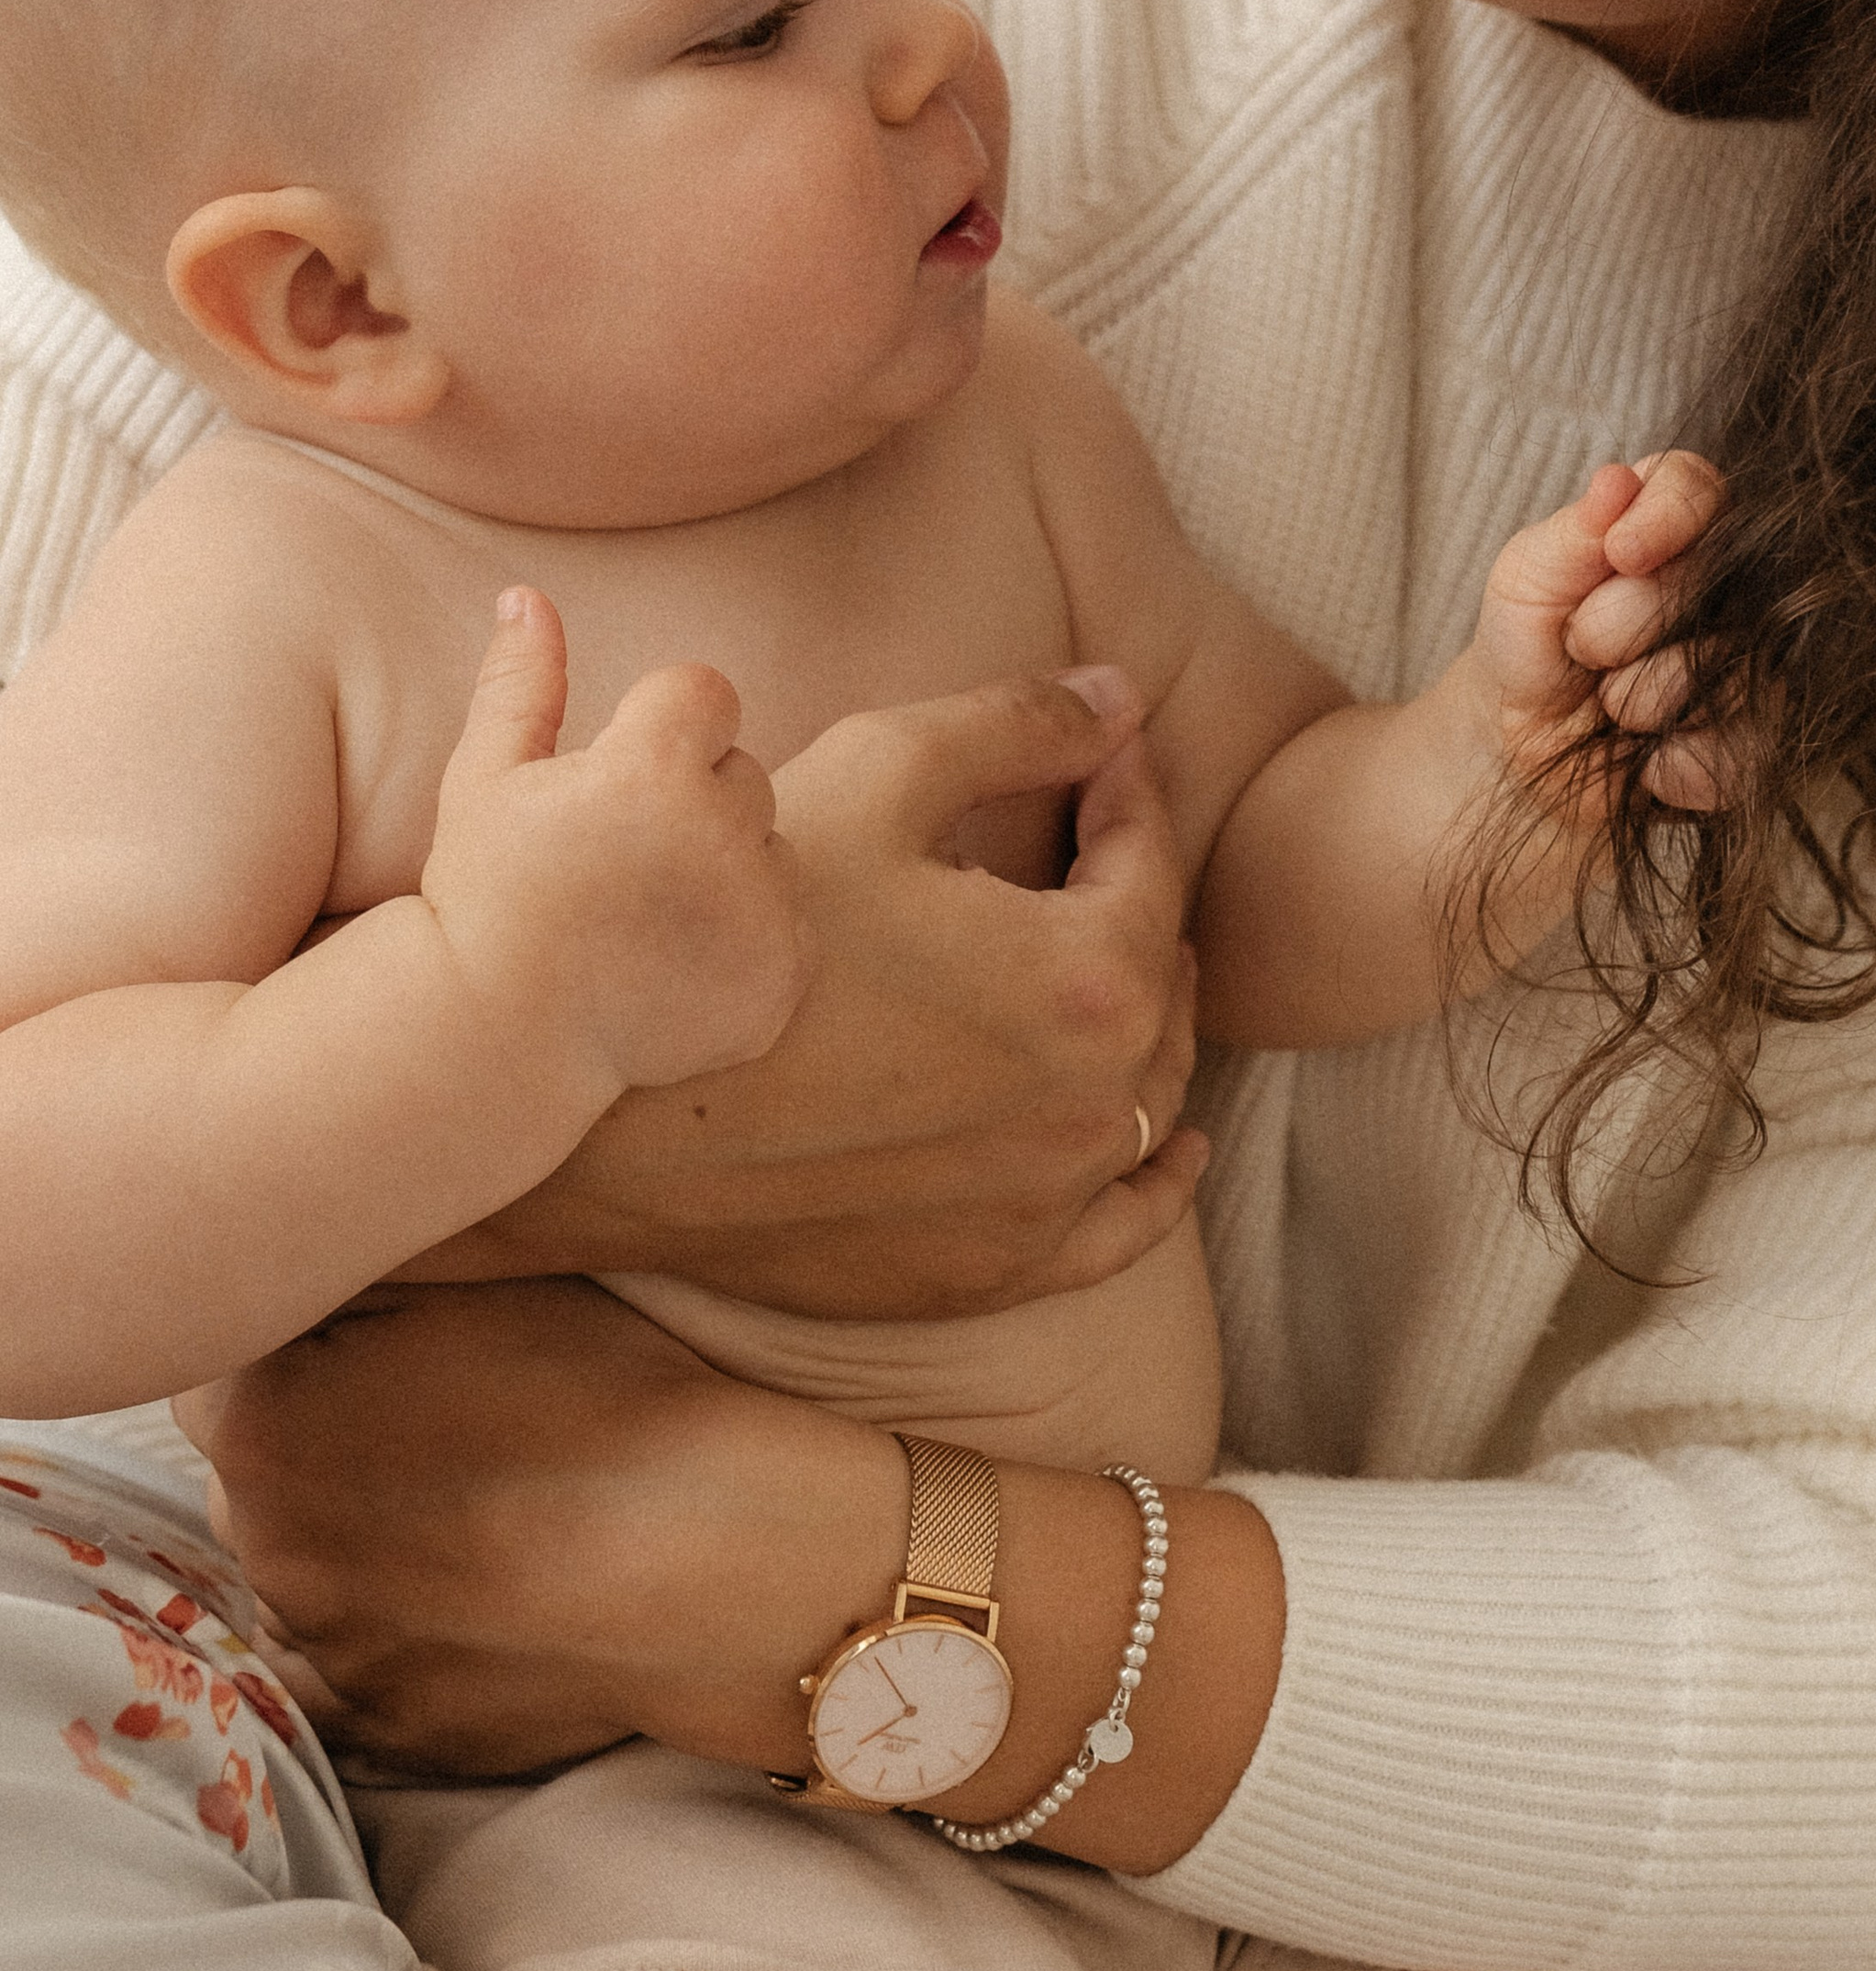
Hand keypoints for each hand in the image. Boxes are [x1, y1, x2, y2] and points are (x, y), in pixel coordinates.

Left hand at [180, 1280, 905, 1777]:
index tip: (374, 1335)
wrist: (718, 1553)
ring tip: (481, 1509)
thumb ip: (358, 1279)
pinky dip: (388, 1637)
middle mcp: (265, 1541)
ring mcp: (325, 1646)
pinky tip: (469, 1596)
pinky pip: (350, 1674)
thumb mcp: (476, 1278)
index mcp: (263, 1418)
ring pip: (305, 1574)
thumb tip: (313, 1267)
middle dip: (316, 1444)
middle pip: (256, 1472)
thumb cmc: (610, 1389)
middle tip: (437, 1421)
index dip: (300, 1340)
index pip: (220, 1361)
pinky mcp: (391, 1726)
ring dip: (355, 1541)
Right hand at [397, 673, 1203, 1314]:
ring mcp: (1045, 1204)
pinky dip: (1152, 1181)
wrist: (609, 1105)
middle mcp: (1091, 1106)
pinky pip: (1117, 1229)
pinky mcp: (990, 1272)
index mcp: (1088, 981)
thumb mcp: (876, 772)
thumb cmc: (740, 920)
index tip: (1098, 750)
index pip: (1148, 862)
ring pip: (1146, 1096)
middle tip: (1096, 842)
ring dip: (1144, 1018)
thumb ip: (1017, 724)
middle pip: (1159, 982)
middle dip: (1137, 897)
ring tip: (1115, 955)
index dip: (1125, 788)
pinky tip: (1173, 1150)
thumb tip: (1121, 698)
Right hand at [420, 587, 807, 1102]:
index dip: (661, 728)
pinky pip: (793, 922)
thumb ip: (519, 684)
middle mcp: (720, 836)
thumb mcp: (485, 781)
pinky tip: (678, 966)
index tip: (617, 780)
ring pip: (774, 847)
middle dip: (696, 801)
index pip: (706, 693)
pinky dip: (751, 939)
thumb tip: (526, 596)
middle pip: (744, 773)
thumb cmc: (482, 898)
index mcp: (651, 770)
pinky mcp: (782, 976)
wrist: (496, 1038)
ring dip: (730, 867)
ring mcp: (758, 912)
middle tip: (623, 860)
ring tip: (648, 915)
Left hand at [1476, 451, 1728, 812]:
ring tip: (1608, 699)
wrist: (1523, 742)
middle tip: (1582, 647)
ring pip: (1719, 673)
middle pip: (1707, 581)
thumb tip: (1616, 479)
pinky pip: (1728, 752)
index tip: (1618, 555)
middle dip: (1617, 625)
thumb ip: (1573, 532)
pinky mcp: (1757, 741)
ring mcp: (1754, 662)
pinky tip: (1639, 751)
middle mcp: (1729, 584)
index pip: (1700, 488)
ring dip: (1635, 698)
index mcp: (1673, 521)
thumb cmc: (1530, 640)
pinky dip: (1664, 761)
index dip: (1665, 518)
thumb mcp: (1526, 577)